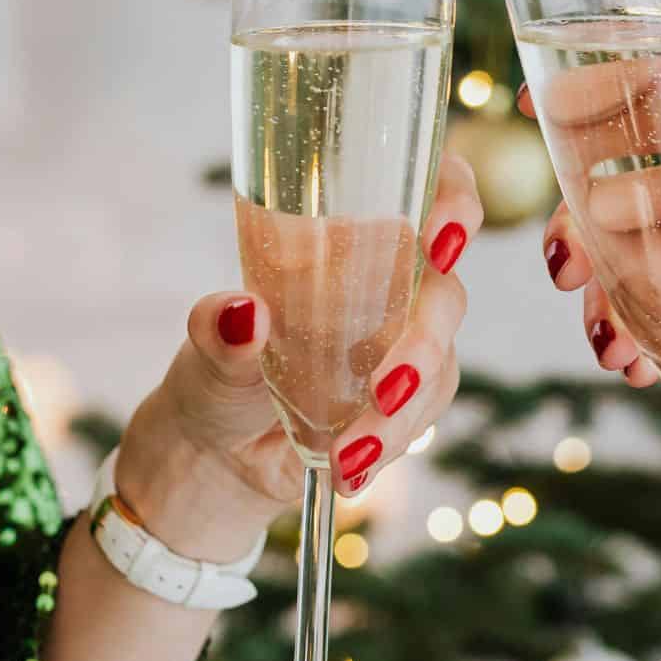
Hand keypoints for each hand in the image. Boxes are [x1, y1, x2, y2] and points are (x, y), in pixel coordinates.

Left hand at [114, 154, 481, 560]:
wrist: (217, 451)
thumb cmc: (219, 367)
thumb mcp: (206, 344)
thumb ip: (220, 327)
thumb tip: (243, 315)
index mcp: (352, 240)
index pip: (428, 191)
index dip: (454, 199)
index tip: (441, 234)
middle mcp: (391, 285)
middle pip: (445, 293)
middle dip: (425, 342)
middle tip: (386, 390)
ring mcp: (403, 344)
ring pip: (440, 365)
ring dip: (403, 412)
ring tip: (349, 451)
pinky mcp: (406, 403)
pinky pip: (423, 416)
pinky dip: (389, 444)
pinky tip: (351, 469)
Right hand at [524, 85, 660, 459]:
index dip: (600, 95)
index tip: (544, 104)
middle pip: (605, 181)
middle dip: (574, 224)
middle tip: (570, 268)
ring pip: (596, 251)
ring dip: (593, 297)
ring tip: (615, 345)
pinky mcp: (651, 305)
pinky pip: (609, 311)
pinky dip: (610, 337)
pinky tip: (634, 367)